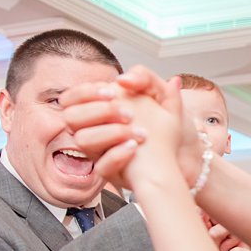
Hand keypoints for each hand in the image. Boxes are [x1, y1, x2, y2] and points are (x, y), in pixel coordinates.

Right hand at [61, 66, 203, 191]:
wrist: (179, 156)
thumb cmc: (164, 126)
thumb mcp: (161, 97)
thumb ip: (146, 79)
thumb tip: (125, 78)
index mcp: (99, 109)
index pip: (72, 97)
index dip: (87, 92)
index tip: (112, 93)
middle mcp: (93, 130)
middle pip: (71, 117)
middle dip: (99, 111)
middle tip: (129, 115)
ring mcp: (98, 151)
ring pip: (83, 140)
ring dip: (110, 132)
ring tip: (140, 133)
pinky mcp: (109, 172)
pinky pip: (102, 167)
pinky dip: (118, 155)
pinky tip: (134, 148)